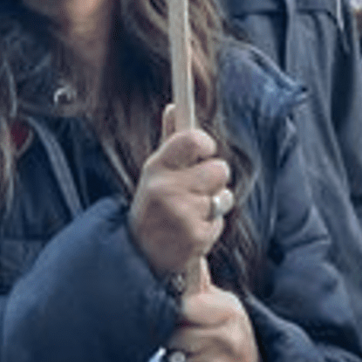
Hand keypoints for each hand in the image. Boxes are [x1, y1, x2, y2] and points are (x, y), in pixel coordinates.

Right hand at [127, 102, 231, 286]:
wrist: (138, 255)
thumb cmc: (152, 206)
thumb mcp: (154, 172)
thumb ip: (169, 140)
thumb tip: (173, 105)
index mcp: (156, 169)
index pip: (192, 139)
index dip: (205, 143)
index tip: (204, 150)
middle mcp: (167, 190)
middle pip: (219, 169)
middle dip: (214, 179)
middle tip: (196, 189)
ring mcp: (182, 215)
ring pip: (223, 197)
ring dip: (214, 205)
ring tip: (190, 213)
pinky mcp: (196, 238)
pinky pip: (220, 222)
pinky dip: (211, 227)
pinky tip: (191, 232)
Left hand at [165, 282, 263, 361]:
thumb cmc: (230, 341)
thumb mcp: (223, 308)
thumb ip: (199, 285)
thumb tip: (186, 254)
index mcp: (227, 311)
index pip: (182, 306)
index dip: (171, 310)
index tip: (178, 316)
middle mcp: (226, 339)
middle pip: (171, 334)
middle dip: (172, 339)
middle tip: (188, 342)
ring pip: (171, 361)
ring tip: (195, 361)